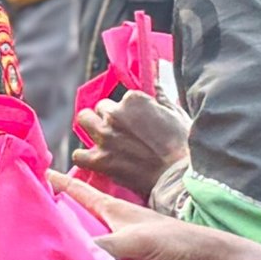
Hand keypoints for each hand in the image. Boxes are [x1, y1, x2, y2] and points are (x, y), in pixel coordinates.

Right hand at [50, 169, 235, 259]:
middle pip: (75, 218)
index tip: (34, 172)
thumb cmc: (173, 243)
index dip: (57, 181)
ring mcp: (118, 247)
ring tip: (40, 251)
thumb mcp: (135, 239)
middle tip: (26, 219)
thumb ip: (105, 245)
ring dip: (67, 246)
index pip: (78, 190)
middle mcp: (111, 226)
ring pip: (84, 243)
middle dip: (53, 216)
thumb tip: (71, 253)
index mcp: (113, 209)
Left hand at [71, 90, 190, 196]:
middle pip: (101, 108)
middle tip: (121, 131)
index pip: (122, 98)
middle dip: (109, 117)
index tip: (137, 122)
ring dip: (92, 128)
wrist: (178, 176)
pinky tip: (95, 160)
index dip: (130, 111)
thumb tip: (155, 83)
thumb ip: (160, 96)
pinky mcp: (99, 160)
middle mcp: (115, 114)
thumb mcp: (175, 113)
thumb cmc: (182, 144)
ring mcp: (105, 136)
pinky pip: (78, 154)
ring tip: (103, 139)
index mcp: (133, 99)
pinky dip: (85, 157)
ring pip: (84, 120)